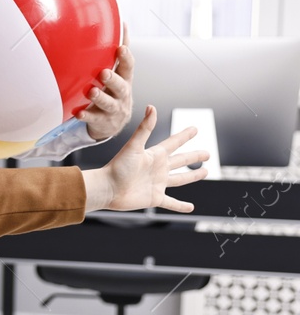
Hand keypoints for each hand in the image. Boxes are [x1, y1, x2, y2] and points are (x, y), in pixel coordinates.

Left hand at [76, 23, 133, 141]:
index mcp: (125, 79)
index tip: (120, 48)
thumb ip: (120, 52)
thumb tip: (122, 22)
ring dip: (100, 97)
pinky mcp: (101, 121)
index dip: (126, 58)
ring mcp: (113, 109)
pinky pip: (93, 119)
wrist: (112, 123)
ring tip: (91, 91)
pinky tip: (78, 113)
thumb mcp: (120, 72)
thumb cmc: (114, 90)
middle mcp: (121, 94)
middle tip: (103, 73)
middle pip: (121, 87)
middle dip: (113, 80)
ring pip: (108, 104)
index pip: (129, 67)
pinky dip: (86, 116)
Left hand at [82, 105, 208, 212]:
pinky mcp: (155, 198)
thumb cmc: (117, 167)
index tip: (195, 129)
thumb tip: (152, 107)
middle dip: (194, 157)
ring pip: (180, 179)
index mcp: (154, 155)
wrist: (106, 188)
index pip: (174, 143)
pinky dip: (181, 206)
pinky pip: (171, 203)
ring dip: (192, 176)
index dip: (184, 136)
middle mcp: (158, 168)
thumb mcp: (134, 146)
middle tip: (208, 153)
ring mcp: (157, 183)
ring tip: (205, 172)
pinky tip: (191, 208)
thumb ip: (145, 128)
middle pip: (181, 160)